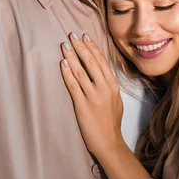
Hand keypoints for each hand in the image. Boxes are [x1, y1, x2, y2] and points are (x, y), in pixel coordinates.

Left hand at [60, 32, 123, 156]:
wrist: (109, 142)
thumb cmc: (111, 121)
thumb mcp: (116, 99)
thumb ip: (109, 84)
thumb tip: (100, 70)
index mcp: (113, 85)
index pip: (101, 61)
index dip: (92, 47)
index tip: (85, 36)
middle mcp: (104, 88)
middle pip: (91, 62)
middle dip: (80, 47)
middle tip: (72, 35)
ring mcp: (93, 96)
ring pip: (80, 71)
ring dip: (71, 56)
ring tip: (65, 45)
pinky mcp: (82, 105)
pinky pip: (73, 85)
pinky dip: (67, 73)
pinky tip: (62, 63)